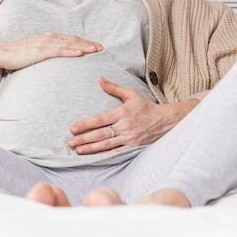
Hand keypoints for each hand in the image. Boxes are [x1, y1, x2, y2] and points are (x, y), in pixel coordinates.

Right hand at [0, 32, 102, 73]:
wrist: (2, 54)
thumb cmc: (19, 55)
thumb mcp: (36, 52)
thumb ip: (48, 52)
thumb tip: (59, 58)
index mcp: (50, 37)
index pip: (72, 39)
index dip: (85, 42)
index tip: (97, 46)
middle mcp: (49, 37)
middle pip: (74, 40)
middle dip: (89, 44)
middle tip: (102, 48)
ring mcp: (45, 43)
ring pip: (69, 44)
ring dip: (84, 47)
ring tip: (96, 50)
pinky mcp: (40, 50)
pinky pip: (59, 51)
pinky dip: (71, 52)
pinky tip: (80, 54)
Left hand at [67, 77, 198, 154]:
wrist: (166, 121)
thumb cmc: (146, 107)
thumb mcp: (131, 94)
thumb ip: (113, 88)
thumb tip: (99, 79)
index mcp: (122, 112)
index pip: (99, 119)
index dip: (85, 125)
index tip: (72, 128)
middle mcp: (125, 126)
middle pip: (100, 134)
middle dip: (84, 139)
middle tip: (70, 142)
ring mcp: (129, 138)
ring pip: (106, 145)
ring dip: (90, 149)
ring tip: (77, 150)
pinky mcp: (133, 148)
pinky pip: (116, 153)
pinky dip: (104, 156)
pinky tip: (93, 157)